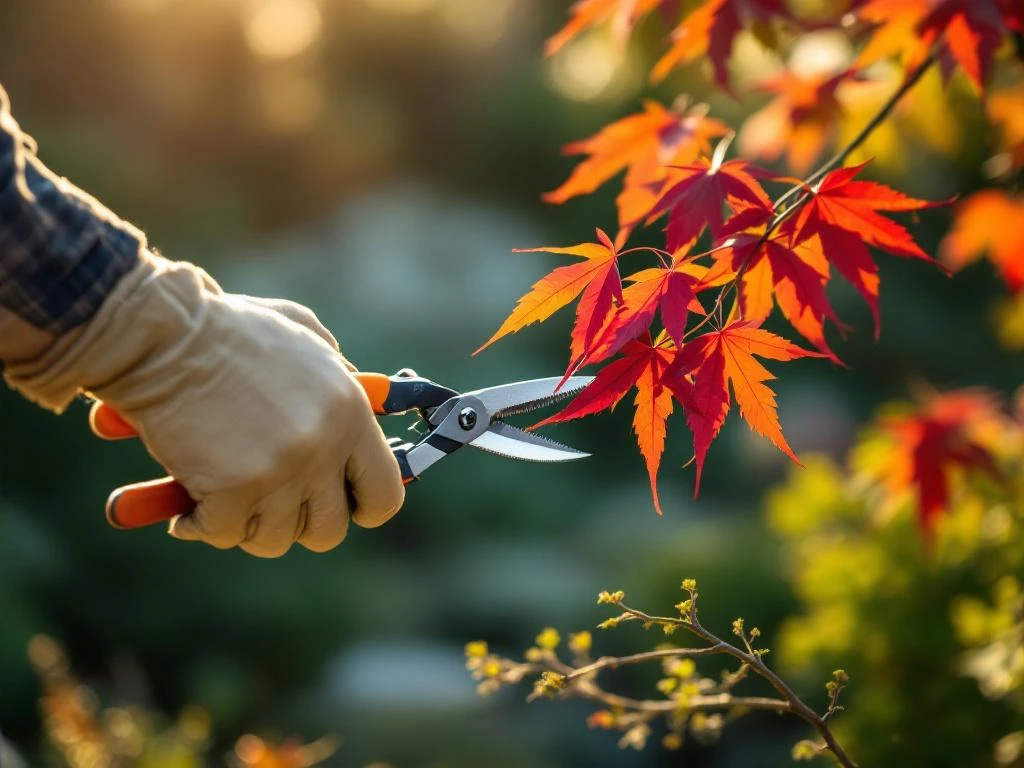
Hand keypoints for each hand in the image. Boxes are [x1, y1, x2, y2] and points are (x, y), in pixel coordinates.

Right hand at [4, 253, 404, 556]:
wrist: (164, 335)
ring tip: (226, 494)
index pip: (384, 495)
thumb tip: (362, 410)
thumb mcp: (305, 338)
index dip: (360, 509)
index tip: (337, 505)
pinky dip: (200, 525)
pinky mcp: (232, 491)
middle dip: (297, 522)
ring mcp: (280, 473)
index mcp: (350, 413)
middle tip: (268, 501)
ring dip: (247, 524)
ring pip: (275, 539)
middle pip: (328, 530)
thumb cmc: (229, 330)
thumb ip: (340, 376)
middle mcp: (323, 448)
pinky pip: (224, 534)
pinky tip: (188, 504)